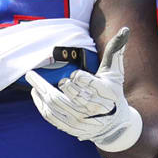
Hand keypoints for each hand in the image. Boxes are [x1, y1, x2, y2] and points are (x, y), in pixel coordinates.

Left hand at [24, 28, 141, 151]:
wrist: (113, 124)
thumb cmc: (112, 93)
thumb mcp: (115, 73)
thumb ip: (115, 51)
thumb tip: (125, 29)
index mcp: (108, 94)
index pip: (91, 84)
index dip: (81, 78)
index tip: (74, 74)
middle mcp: (95, 109)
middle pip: (73, 96)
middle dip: (61, 84)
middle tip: (50, 76)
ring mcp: (81, 120)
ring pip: (58, 105)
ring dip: (42, 91)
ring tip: (33, 79)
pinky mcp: (71, 128)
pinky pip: (52, 116)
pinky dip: (41, 104)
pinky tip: (36, 92)